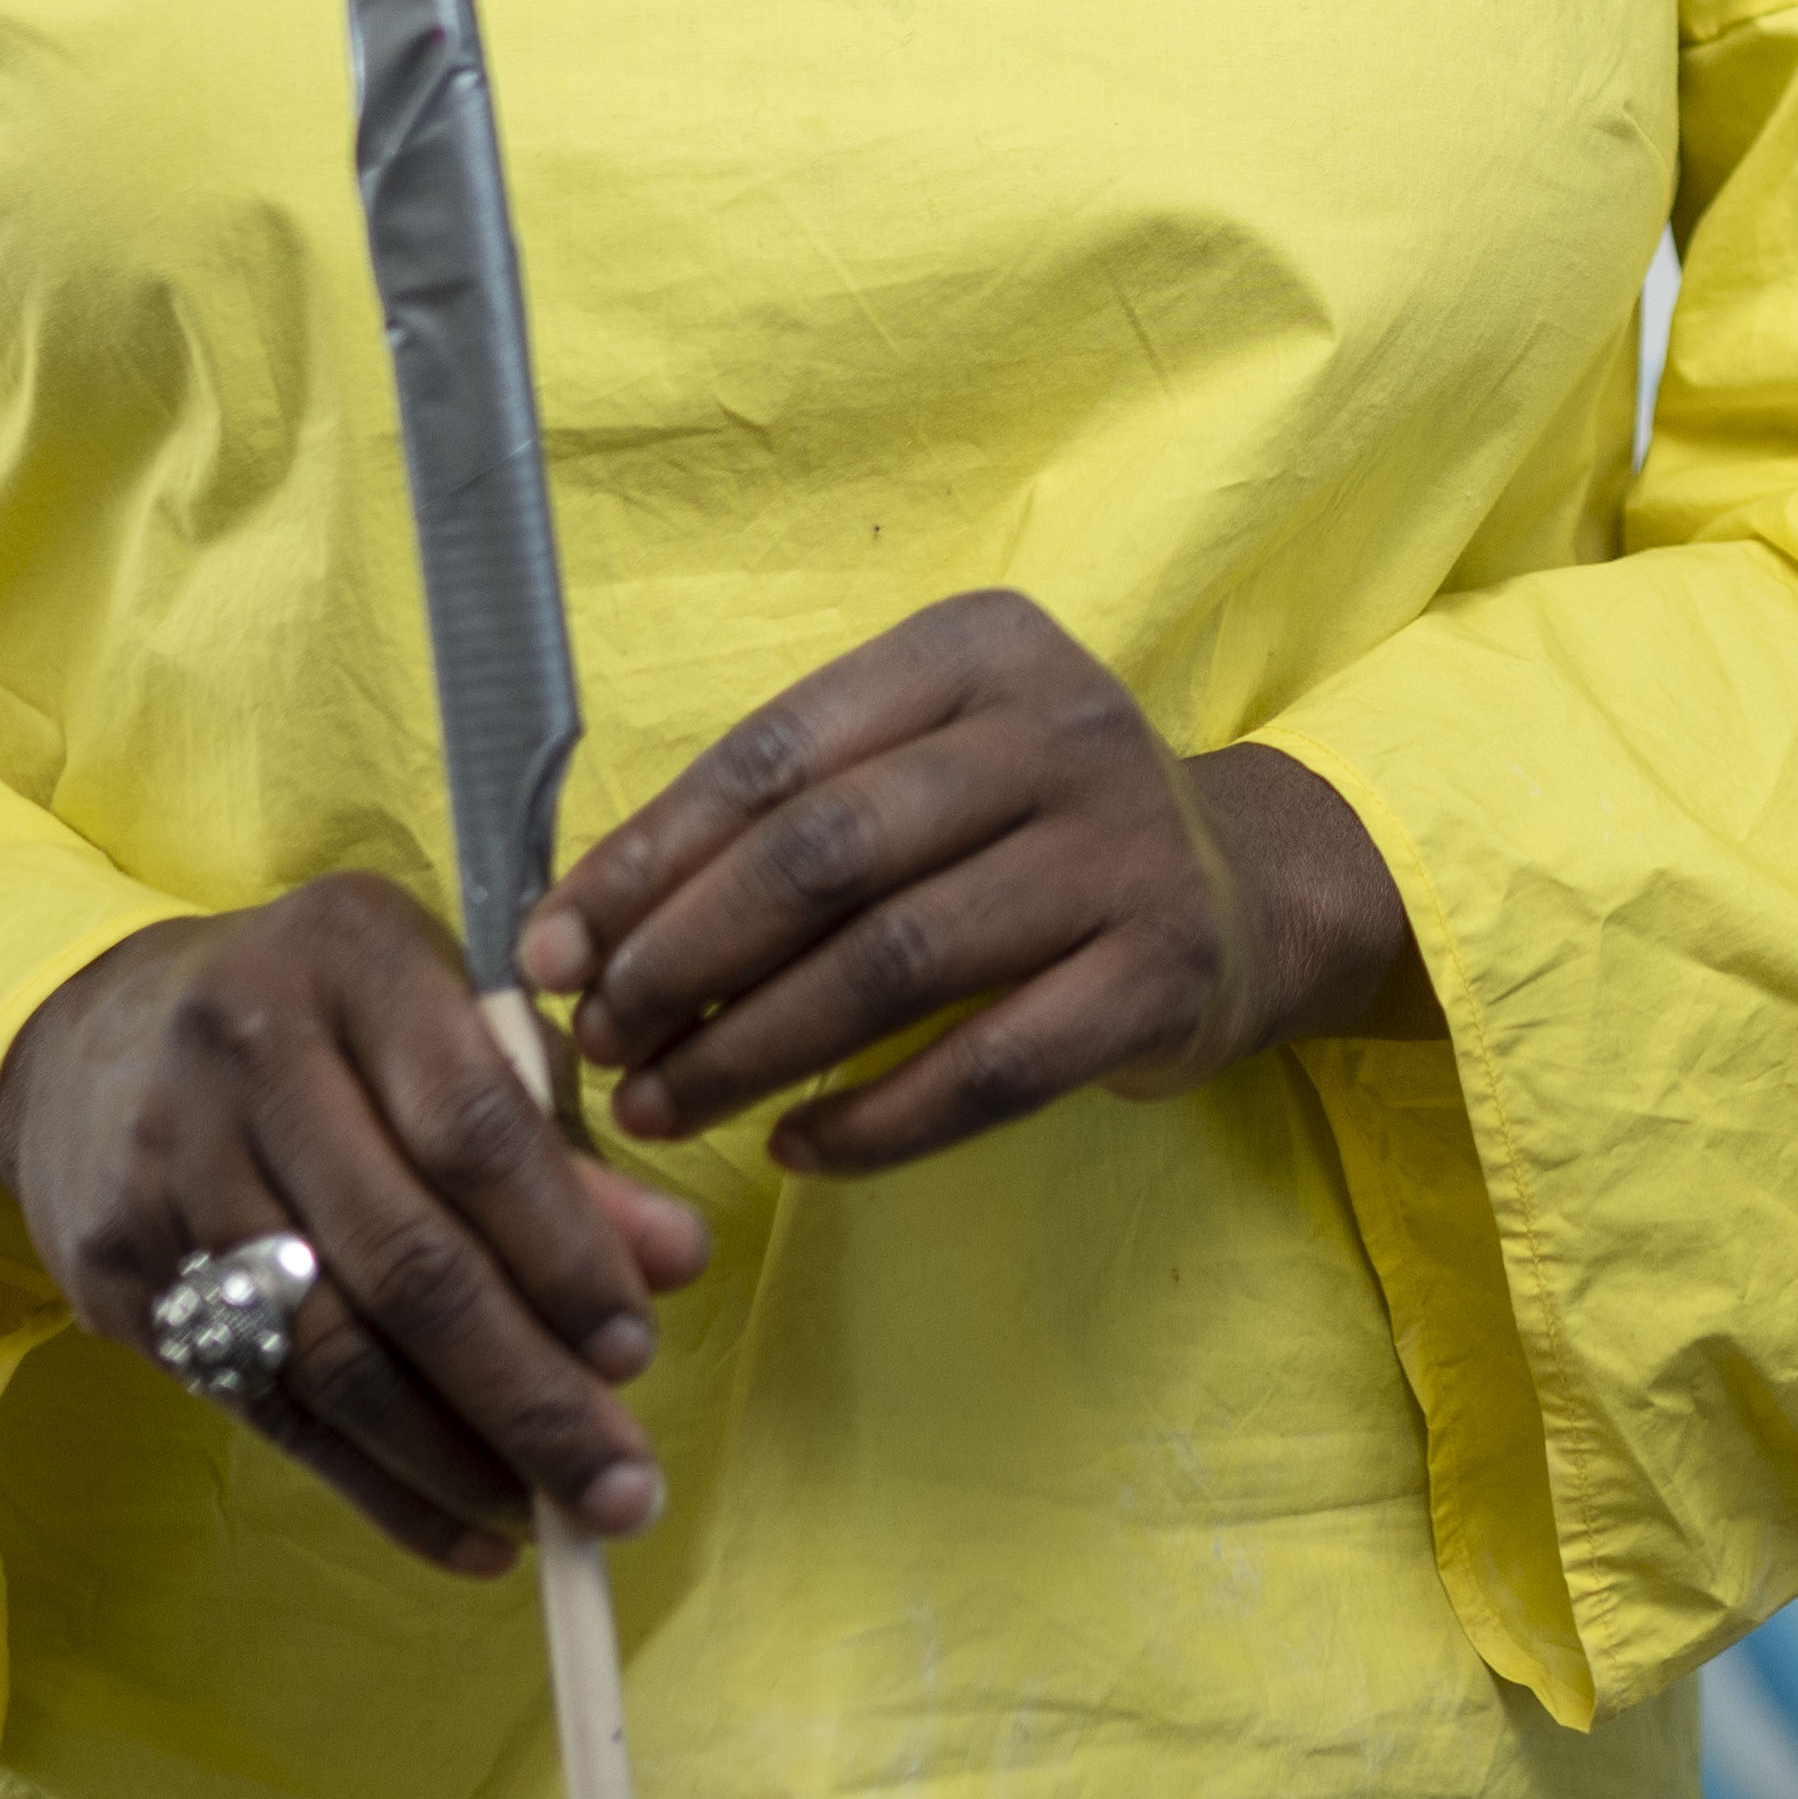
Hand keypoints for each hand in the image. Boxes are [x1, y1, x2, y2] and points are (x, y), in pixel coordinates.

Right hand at [0, 878, 713, 1574]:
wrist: (89, 1038)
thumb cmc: (328, 1027)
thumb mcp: (444, 1028)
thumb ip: (559, 1144)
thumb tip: (676, 1264)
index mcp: (353, 957)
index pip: (474, 1125)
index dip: (564, 1249)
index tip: (638, 1348)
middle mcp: (250, 1054)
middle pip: (404, 1257)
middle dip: (528, 1389)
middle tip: (623, 1484)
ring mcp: (170, 1167)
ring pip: (331, 1351)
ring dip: (457, 1458)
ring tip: (554, 1518)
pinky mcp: (124, 1271)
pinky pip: (268, 1406)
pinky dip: (377, 1486)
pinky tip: (467, 1534)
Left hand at [522, 590, 1428, 1178]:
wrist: (1244, 892)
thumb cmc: (1026, 830)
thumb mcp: (925, 766)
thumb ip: (782, 818)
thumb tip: (580, 928)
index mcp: (976, 650)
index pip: (776, 753)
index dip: (648, 857)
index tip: (553, 948)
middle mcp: (1060, 730)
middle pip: (828, 854)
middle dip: (685, 958)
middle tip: (599, 1038)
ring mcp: (1123, 853)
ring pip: (897, 962)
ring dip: (752, 1048)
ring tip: (661, 1106)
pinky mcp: (1161, 976)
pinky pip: (988, 1067)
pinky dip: (874, 1121)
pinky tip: (792, 1148)